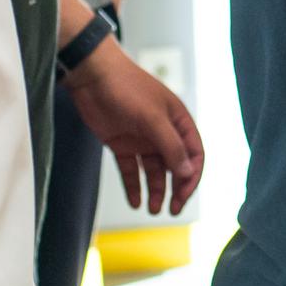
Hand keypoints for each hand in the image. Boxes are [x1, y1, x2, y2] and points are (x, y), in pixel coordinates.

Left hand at [63, 38, 205, 215]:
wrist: (91, 75)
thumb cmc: (126, 88)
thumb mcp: (152, 118)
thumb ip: (171, 146)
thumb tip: (188, 173)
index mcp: (178, 121)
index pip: (194, 154)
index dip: (191, 177)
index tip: (183, 196)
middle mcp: (162, 132)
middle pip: (175, 167)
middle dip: (175, 189)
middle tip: (171, 210)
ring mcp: (141, 139)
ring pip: (153, 172)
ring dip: (155, 191)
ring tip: (151, 210)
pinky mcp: (121, 144)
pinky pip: (131, 170)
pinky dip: (133, 186)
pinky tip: (134, 202)